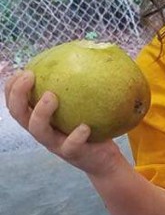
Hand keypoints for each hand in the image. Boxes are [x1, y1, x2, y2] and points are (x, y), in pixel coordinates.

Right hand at [4, 70, 122, 176]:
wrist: (104, 161)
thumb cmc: (90, 128)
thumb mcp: (78, 106)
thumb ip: (73, 88)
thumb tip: (80, 53)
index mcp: (38, 118)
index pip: (15, 102)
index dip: (10, 87)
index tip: (17, 69)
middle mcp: (42, 131)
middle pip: (19, 114)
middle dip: (18, 94)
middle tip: (30, 76)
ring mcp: (55, 144)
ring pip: (38, 130)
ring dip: (41, 112)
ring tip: (51, 96)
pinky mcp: (72, 154)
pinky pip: (70, 146)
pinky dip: (76, 136)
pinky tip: (84, 127)